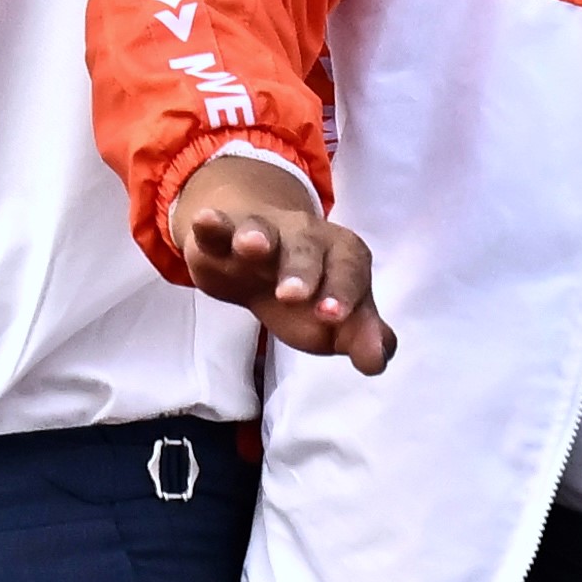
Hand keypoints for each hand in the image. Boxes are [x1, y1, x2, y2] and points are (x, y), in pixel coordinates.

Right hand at [173, 159, 392, 372]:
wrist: (259, 257)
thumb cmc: (309, 292)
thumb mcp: (337, 321)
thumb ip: (359, 338)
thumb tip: (376, 360)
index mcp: (341, 256)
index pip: (349, 271)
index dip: (343, 292)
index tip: (332, 316)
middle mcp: (306, 238)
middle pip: (306, 250)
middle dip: (301, 271)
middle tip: (292, 297)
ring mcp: (264, 233)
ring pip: (263, 232)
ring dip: (257, 238)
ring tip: (250, 247)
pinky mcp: (224, 235)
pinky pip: (219, 226)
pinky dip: (212, 224)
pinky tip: (205, 222)